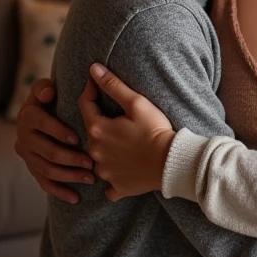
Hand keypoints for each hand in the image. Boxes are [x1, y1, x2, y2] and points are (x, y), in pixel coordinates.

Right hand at [14, 78, 93, 204]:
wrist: (41, 114)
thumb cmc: (50, 99)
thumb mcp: (45, 88)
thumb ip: (44, 87)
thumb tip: (49, 92)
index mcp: (28, 116)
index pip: (41, 124)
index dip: (59, 131)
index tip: (78, 138)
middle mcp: (24, 137)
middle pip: (46, 152)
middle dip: (70, 158)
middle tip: (91, 161)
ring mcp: (27, 156)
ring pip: (47, 170)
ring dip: (69, 175)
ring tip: (90, 178)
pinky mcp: (33, 169)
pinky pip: (45, 184)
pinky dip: (60, 192)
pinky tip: (76, 198)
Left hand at [78, 63, 174, 200]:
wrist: (171, 162)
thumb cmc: (155, 129)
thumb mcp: (136, 103)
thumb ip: (113, 86)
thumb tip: (93, 69)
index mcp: (98, 130)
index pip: (85, 105)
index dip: (90, 91)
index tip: (96, 82)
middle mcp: (96, 153)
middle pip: (93, 132)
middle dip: (102, 123)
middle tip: (119, 117)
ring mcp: (105, 172)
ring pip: (99, 157)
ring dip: (107, 149)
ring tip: (124, 142)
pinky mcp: (117, 187)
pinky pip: (110, 183)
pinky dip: (114, 176)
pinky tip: (124, 170)